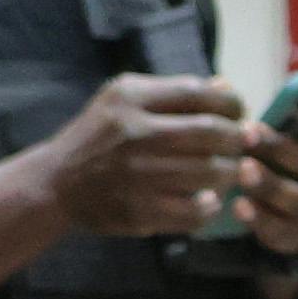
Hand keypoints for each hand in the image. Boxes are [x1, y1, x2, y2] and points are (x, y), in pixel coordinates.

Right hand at [47, 74, 256, 238]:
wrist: (56, 183)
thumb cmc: (99, 136)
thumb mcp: (125, 99)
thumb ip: (174, 92)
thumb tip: (226, 87)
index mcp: (132, 99)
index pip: (199, 93)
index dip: (232, 104)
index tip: (239, 115)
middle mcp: (135, 133)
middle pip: (213, 133)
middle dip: (238, 140)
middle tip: (240, 146)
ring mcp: (138, 175)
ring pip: (212, 172)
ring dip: (230, 173)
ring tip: (228, 172)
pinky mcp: (140, 211)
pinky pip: (196, 211)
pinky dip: (210, 206)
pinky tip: (207, 199)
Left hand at [222, 95, 297, 255]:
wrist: (292, 206)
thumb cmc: (285, 153)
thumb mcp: (287, 132)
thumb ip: (273, 115)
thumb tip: (225, 87)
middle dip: (281, 149)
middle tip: (249, 132)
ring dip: (271, 184)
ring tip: (243, 170)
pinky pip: (281, 229)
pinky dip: (259, 218)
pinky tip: (238, 205)